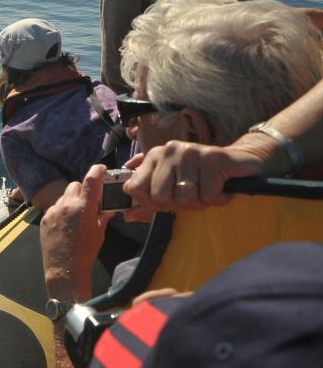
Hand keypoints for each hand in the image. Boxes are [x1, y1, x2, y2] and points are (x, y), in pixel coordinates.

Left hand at [40, 164, 110, 300]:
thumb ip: (102, 216)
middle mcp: (67, 206)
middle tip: (88, 202)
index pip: (91, 180)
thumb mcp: (99, 233)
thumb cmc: (85, 253)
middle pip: (75, 185)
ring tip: (76, 217)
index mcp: (84, 208)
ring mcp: (54, 212)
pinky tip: (65, 225)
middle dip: (82, 190)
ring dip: (71, 201)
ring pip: (63, 197)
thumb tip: (107, 208)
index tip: (100, 168)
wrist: (64, 270)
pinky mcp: (44, 218)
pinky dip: (61, 212)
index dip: (97, 171)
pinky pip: (54, 208)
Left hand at [122, 141, 262, 211]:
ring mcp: (190, 152)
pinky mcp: (213, 158)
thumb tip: (127, 216)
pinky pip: (208, 195)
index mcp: (154, 156)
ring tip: (207, 191)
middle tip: (193, 197)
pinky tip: (222, 189)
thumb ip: (148, 202)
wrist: (240, 162)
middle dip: (178, 205)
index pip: (134, 188)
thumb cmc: (201, 179)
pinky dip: (218, 199)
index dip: (150, 203)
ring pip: (184, 197)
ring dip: (200, 203)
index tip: (167, 202)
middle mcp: (168, 150)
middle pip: (159, 196)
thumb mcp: (171, 189)